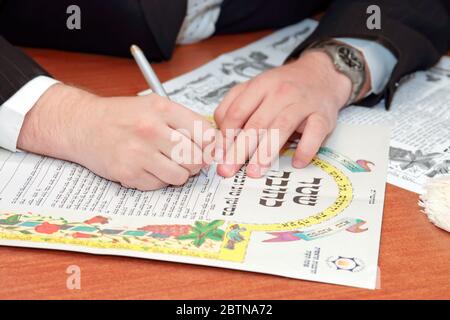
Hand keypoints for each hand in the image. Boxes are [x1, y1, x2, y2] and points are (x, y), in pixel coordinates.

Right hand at [18, 84, 214, 189]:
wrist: (83, 125)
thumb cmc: (122, 116)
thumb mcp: (154, 106)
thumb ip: (184, 121)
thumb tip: (213, 144)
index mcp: (162, 109)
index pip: (205, 133)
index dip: (210, 145)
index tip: (208, 149)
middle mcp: (150, 130)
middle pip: (196, 159)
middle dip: (196, 163)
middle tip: (187, 159)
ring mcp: (138, 153)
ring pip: (180, 176)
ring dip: (178, 173)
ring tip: (165, 162)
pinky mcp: (128, 173)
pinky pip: (159, 185)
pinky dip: (157, 179)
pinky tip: (147, 166)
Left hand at [214, 51, 365, 177]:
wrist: (322, 74)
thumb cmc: (283, 87)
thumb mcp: (255, 87)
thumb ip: (234, 106)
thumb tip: (221, 137)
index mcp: (260, 85)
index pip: (237, 112)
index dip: (226, 136)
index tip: (219, 155)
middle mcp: (280, 92)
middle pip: (256, 124)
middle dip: (240, 149)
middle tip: (229, 169)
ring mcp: (303, 103)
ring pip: (281, 128)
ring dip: (266, 152)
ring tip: (255, 171)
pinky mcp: (323, 116)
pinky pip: (314, 133)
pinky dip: (306, 149)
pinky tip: (296, 162)